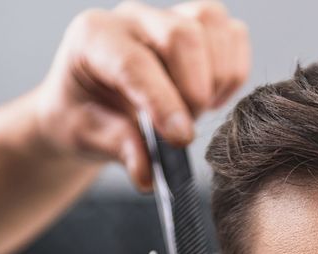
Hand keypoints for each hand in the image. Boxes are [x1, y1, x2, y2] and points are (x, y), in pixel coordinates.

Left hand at [32, 0, 250, 188]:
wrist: (91, 105)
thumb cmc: (84, 116)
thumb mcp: (87, 137)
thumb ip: (119, 148)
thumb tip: (147, 173)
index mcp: (94, 38)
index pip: (135, 63)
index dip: (163, 102)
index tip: (181, 138)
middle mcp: (132, 18)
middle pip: (182, 34)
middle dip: (194, 89)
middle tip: (184, 130)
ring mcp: (168, 16)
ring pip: (212, 24)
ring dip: (216, 78)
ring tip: (195, 111)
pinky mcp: (197, 24)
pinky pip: (232, 35)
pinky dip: (232, 71)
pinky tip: (212, 98)